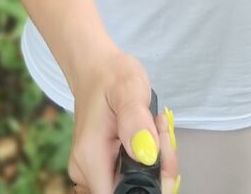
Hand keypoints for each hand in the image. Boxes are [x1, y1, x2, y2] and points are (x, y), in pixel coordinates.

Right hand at [69, 50, 178, 192]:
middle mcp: (86, 171)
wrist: (96, 69)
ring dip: (155, 165)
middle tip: (163, 133)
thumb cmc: (111, 75)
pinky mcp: (102, 169)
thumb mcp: (128, 87)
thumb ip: (136, 120)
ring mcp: (92, 172)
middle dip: (157, 172)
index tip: (161, 154)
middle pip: (129, 193)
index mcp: (90, 155)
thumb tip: (148, 155)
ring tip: (157, 127)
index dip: (149, 187)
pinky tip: (151, 134)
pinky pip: (130, 178)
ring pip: (132, 187)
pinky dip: (148, 162)